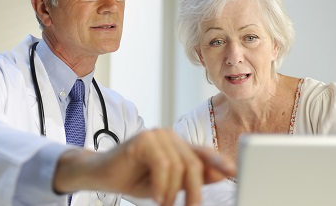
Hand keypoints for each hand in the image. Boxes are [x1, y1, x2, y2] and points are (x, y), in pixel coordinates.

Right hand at [53, 129, 235, 205]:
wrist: (100, 174)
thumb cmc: (133, 178)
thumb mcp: (167, 184)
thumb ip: (191, 178)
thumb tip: (221, 174)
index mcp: (177, 145)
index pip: (204, 152)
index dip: (220, 162)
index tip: (235, 173)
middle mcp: (169, 136)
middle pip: (194, 162)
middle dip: (195, 190)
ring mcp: (156, 135)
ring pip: (179, 165)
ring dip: (174, 191)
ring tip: (165, 204)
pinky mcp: (143, 140)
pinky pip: (163, 164)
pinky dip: (162, 185)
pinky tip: (158, 198)